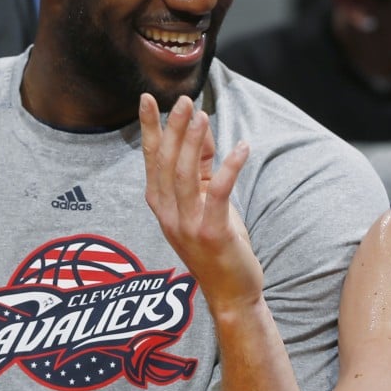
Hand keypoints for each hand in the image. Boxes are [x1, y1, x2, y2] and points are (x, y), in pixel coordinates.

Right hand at [140, 93, 263, 315]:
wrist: (230, 292)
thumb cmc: (217, 243)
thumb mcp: (205, 200)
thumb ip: (201, 166)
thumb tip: (201, 127)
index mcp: (161, 204)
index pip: (152, 159)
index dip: (150, 128)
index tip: (148, 99)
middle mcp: (167, 214)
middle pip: (166, 162)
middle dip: (173, 128)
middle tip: (183, 100)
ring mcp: (186, 225)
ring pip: (185, 175)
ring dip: (193, 143)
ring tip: (203, 115)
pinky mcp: (211, 233)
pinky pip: (218, 193)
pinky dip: (229, 167)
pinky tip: (242, 147)